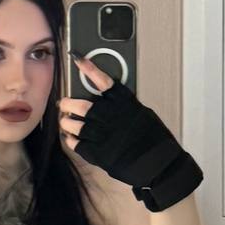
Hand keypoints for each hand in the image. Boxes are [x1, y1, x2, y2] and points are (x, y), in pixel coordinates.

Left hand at [58, 52, 202, 210]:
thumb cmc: (155, 139)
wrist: (159, 164)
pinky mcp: (98, 154)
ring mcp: (103, 136)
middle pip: (81, 106)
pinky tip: (70, 138)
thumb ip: (125, 107)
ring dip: (66, 122)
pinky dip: (71, 140)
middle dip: (68, 104)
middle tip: (64, 104)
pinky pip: (77, 144)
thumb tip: (108, 102)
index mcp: (124, 104)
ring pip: (74, 125)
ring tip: (65, 122)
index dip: (89, 69)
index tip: (78, 59)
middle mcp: (111, 117)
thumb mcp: (143, 114)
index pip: (103, 81)